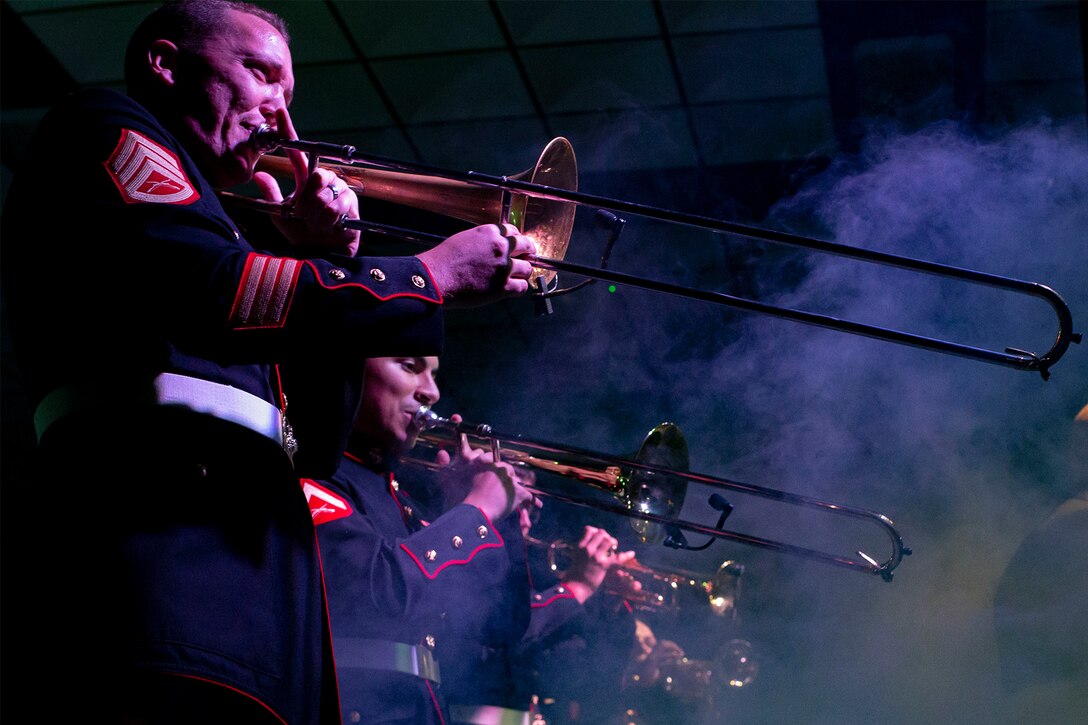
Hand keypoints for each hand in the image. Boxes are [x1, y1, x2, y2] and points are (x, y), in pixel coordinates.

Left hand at [251, 107, 360, 255]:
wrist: (321, 255)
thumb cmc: (303, 235)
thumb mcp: (281, 215)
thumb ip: (271, 194)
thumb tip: (258, 174)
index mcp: (306, 180)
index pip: (297, 151)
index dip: (288, 131)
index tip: (279, 112)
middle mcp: (324, 180)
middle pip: (315, 175)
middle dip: (307, 200)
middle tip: (305, 216)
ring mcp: (340, 190)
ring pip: (323, 192)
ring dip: (316, 213)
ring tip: (317, 224)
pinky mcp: (352, 202)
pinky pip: (335, 204)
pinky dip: (328, 220)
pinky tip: (330, 227)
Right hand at [417, 223, 536, 306]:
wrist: (436, 278)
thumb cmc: (444, 260)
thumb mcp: (465, 238)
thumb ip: (483, 240)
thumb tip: (490, 246)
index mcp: (490, 233)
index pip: (513, 231)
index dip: (516, 240)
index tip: (517, 245)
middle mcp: (501, 247)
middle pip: (526, 246)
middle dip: (527, 252)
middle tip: (527, 257)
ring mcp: (504, 267)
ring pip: (527, 268)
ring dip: (523, 272)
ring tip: (518, 276)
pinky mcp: (503, 287)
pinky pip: (522, 287)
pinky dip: (519, 288)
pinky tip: (513, 289)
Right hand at [443, 431, 533, 520]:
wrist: (474, 513)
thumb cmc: (459, 498)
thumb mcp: (447, 479)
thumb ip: (444, 464)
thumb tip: (441, 452)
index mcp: (481, 460)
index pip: (486, 457)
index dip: (487, 464)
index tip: (490, 466)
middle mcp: (497, 465)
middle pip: (503, 467)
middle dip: (501, 476)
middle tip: (498, 488)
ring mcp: (509, 477)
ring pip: (514, 479)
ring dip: (514, 486)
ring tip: (513, 495)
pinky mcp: (518, 491)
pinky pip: (529, 496)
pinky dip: (533, 501)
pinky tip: (538, 505)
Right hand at [561, 525, 634, 602]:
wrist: (576, 586)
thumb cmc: (576, 572)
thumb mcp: (577, 555)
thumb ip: (585, 545)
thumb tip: (596, 535)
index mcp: (580, 546)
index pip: (589, 529)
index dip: (596, 532)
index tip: (599, 538)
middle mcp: (587, 549)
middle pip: (601, 533)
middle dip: (606, 536)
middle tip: (609, 544)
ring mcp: (595, 557)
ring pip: (608, 540)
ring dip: (613, 542)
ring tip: (613, 548)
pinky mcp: (603, 566)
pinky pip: (617, 558)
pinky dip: (626, 555)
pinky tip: (632, 553)